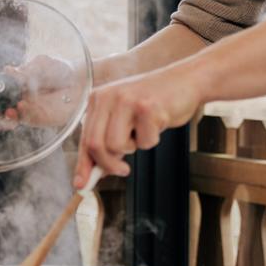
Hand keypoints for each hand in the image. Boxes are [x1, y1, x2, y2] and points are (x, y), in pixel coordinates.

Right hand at [0, 55, 83, 127]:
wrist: (81, 80)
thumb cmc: (59, 69)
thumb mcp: (43, 64)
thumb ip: (28, 70)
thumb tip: (8, 72)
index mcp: (12, 83)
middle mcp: (15, 98)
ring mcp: (25, 110)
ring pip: (6, 118)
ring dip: (1, 117)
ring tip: (6, 111)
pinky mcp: (37, 119)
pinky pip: (25, 119)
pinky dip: (20, 115)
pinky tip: (20, 108)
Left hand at [74, 64, 202, 186]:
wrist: (185, 81)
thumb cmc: (154, 101)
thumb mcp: (123, 116)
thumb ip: (106, 139)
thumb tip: (93, 172)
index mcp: (98, 98)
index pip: (85, 137)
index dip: (83, 164)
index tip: (81, 184)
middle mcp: (108, 97)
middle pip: (95, 145)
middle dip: (108, 165)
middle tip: (122, 169)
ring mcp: (127, 101)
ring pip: (117, 146)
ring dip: (134, 147)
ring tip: (143, 131)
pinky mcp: (147, 108)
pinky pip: (144, 142)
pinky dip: (153, 139)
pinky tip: (157, 122)